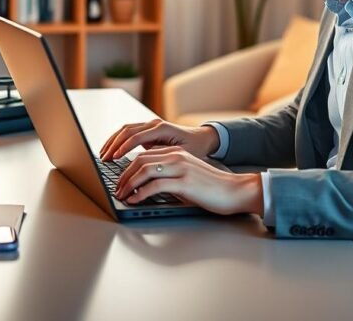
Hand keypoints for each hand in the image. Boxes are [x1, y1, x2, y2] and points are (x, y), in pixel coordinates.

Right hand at [98, 118, 218, 160]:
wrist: (202, 138)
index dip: (124, 147)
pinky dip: (117, 140)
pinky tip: (111, 150)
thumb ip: (165, 158)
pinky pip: (128, 132)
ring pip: (125, 129)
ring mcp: (150, 124)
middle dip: (114, 145)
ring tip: (103, 155)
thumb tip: (147, 167)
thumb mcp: (183, 155)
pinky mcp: (147, 129)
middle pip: (128, 131)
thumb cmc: (196, 148)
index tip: (115, 158)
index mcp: (163, 128)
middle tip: (104, 159)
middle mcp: (155, 124)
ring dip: (113, 141)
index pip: (137, 136)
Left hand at [114, 147, 262, 215]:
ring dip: (128, 184)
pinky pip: (154, 186)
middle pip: (139, 160)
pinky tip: (135, 200)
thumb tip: (148, 184)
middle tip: (117, 189)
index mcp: (176, 152)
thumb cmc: (212, 187)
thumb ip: (170, 174)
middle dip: (124, 176)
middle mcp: (176, 156)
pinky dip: (140, 193)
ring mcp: (180, 168)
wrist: (235, 190)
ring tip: (122, 195)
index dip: (127, 168)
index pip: (144, 155)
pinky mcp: (184, 183)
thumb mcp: (187, 173)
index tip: (120, 180)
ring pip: (144, 171)